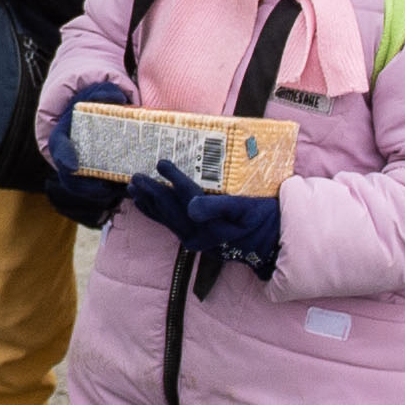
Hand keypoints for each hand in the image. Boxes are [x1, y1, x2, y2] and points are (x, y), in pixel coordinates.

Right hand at [42, 79, 131, 222]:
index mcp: (62, 135)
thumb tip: (119, 97)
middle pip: (70, 178)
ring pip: (83, 189)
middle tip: (107, 189)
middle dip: (88, 187)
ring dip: (102, 194)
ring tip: (122, 192)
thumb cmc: (91, 104)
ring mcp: (76, 168)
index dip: (64, 158)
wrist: (90, 114)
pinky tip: (129, 191)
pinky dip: (111, 193)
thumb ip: (105, 92)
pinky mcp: (89, 176)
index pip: (58, 148)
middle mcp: (65, 155)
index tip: (73, 167)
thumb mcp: (96, 94)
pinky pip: (95, 190)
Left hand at [129, 161, 280, 275]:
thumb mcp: (245, 209)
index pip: (187, 198)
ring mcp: (194, 238)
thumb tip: (192, 206)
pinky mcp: (194, 237)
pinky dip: (155, 213)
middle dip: (152, 192)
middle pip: (170, 210)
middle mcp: (198, 235)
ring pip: (165, 218)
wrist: (271, 242)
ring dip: (149, 202)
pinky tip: (146, 204)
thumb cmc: (261, 219)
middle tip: (136, 176)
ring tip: (133, 188)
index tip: (161, 162)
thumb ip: (218, 207)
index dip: (173, 179)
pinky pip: (169, 224)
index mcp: (210, 225)